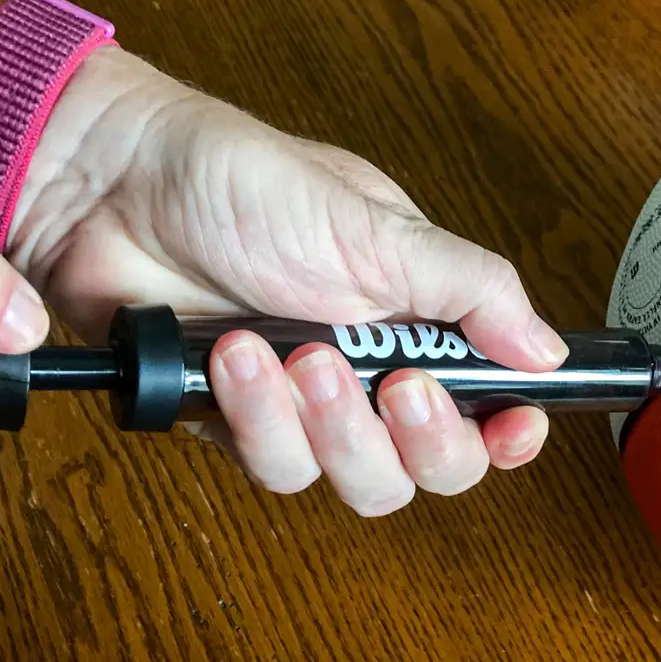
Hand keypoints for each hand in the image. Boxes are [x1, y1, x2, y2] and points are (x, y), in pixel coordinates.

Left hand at [9, 48, 566, 515]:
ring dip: (329, 424)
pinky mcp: (233, 423)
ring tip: (291, 354)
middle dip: (419, 438)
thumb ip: (471, 289)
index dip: (505, 434)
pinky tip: (231, 359)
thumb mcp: (375, 226)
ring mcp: (300, 403)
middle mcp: (367, 370)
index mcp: (417, 318)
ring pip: (353, 481)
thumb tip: (548, 348)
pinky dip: (256, 418)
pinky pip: (270, 466)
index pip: (486, 405)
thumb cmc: (240, 181)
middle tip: (395, 386)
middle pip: (428, 467)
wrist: (112, 185)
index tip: (508, 428)